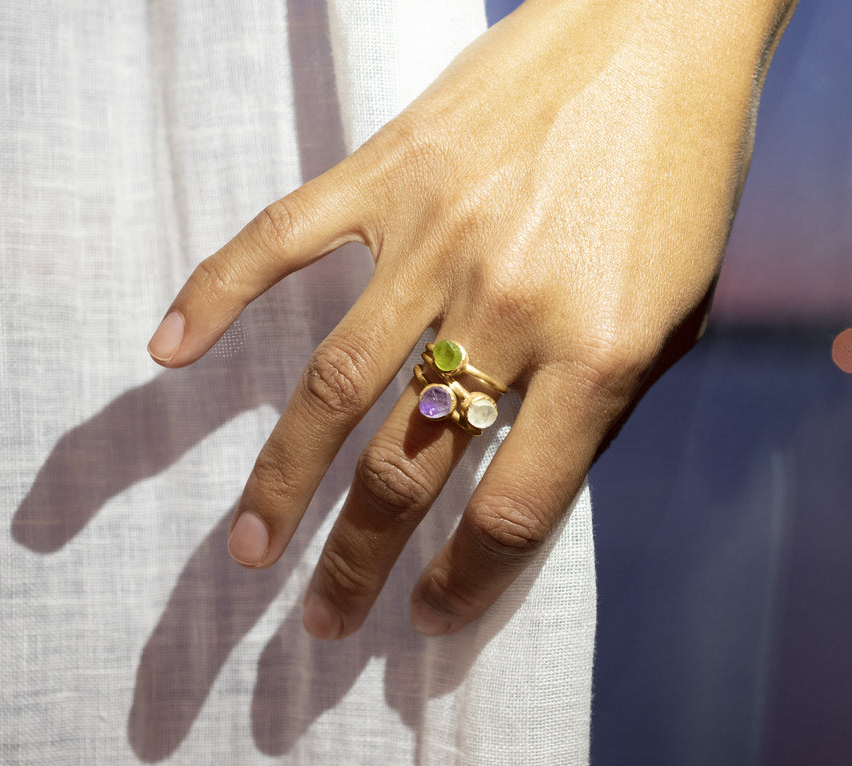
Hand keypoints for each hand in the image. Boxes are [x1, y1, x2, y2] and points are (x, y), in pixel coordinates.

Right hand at [147, 0, 796, 638]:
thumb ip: (600, 402)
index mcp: (602, 353)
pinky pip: (282, 240)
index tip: (432, 620)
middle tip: (325, 621)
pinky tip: (165, 352)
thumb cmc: (685, 174)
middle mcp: (509, 308)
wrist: (662, 25)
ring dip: (282, 482)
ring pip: (335, 388)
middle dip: (361, 562)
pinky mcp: (389, 171)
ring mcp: (437, 237)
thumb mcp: (680, 310)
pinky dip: (215, 294)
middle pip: (411, 469)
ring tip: (249, 551)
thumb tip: (515, 476)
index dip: (467, 584)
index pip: (513, 510)